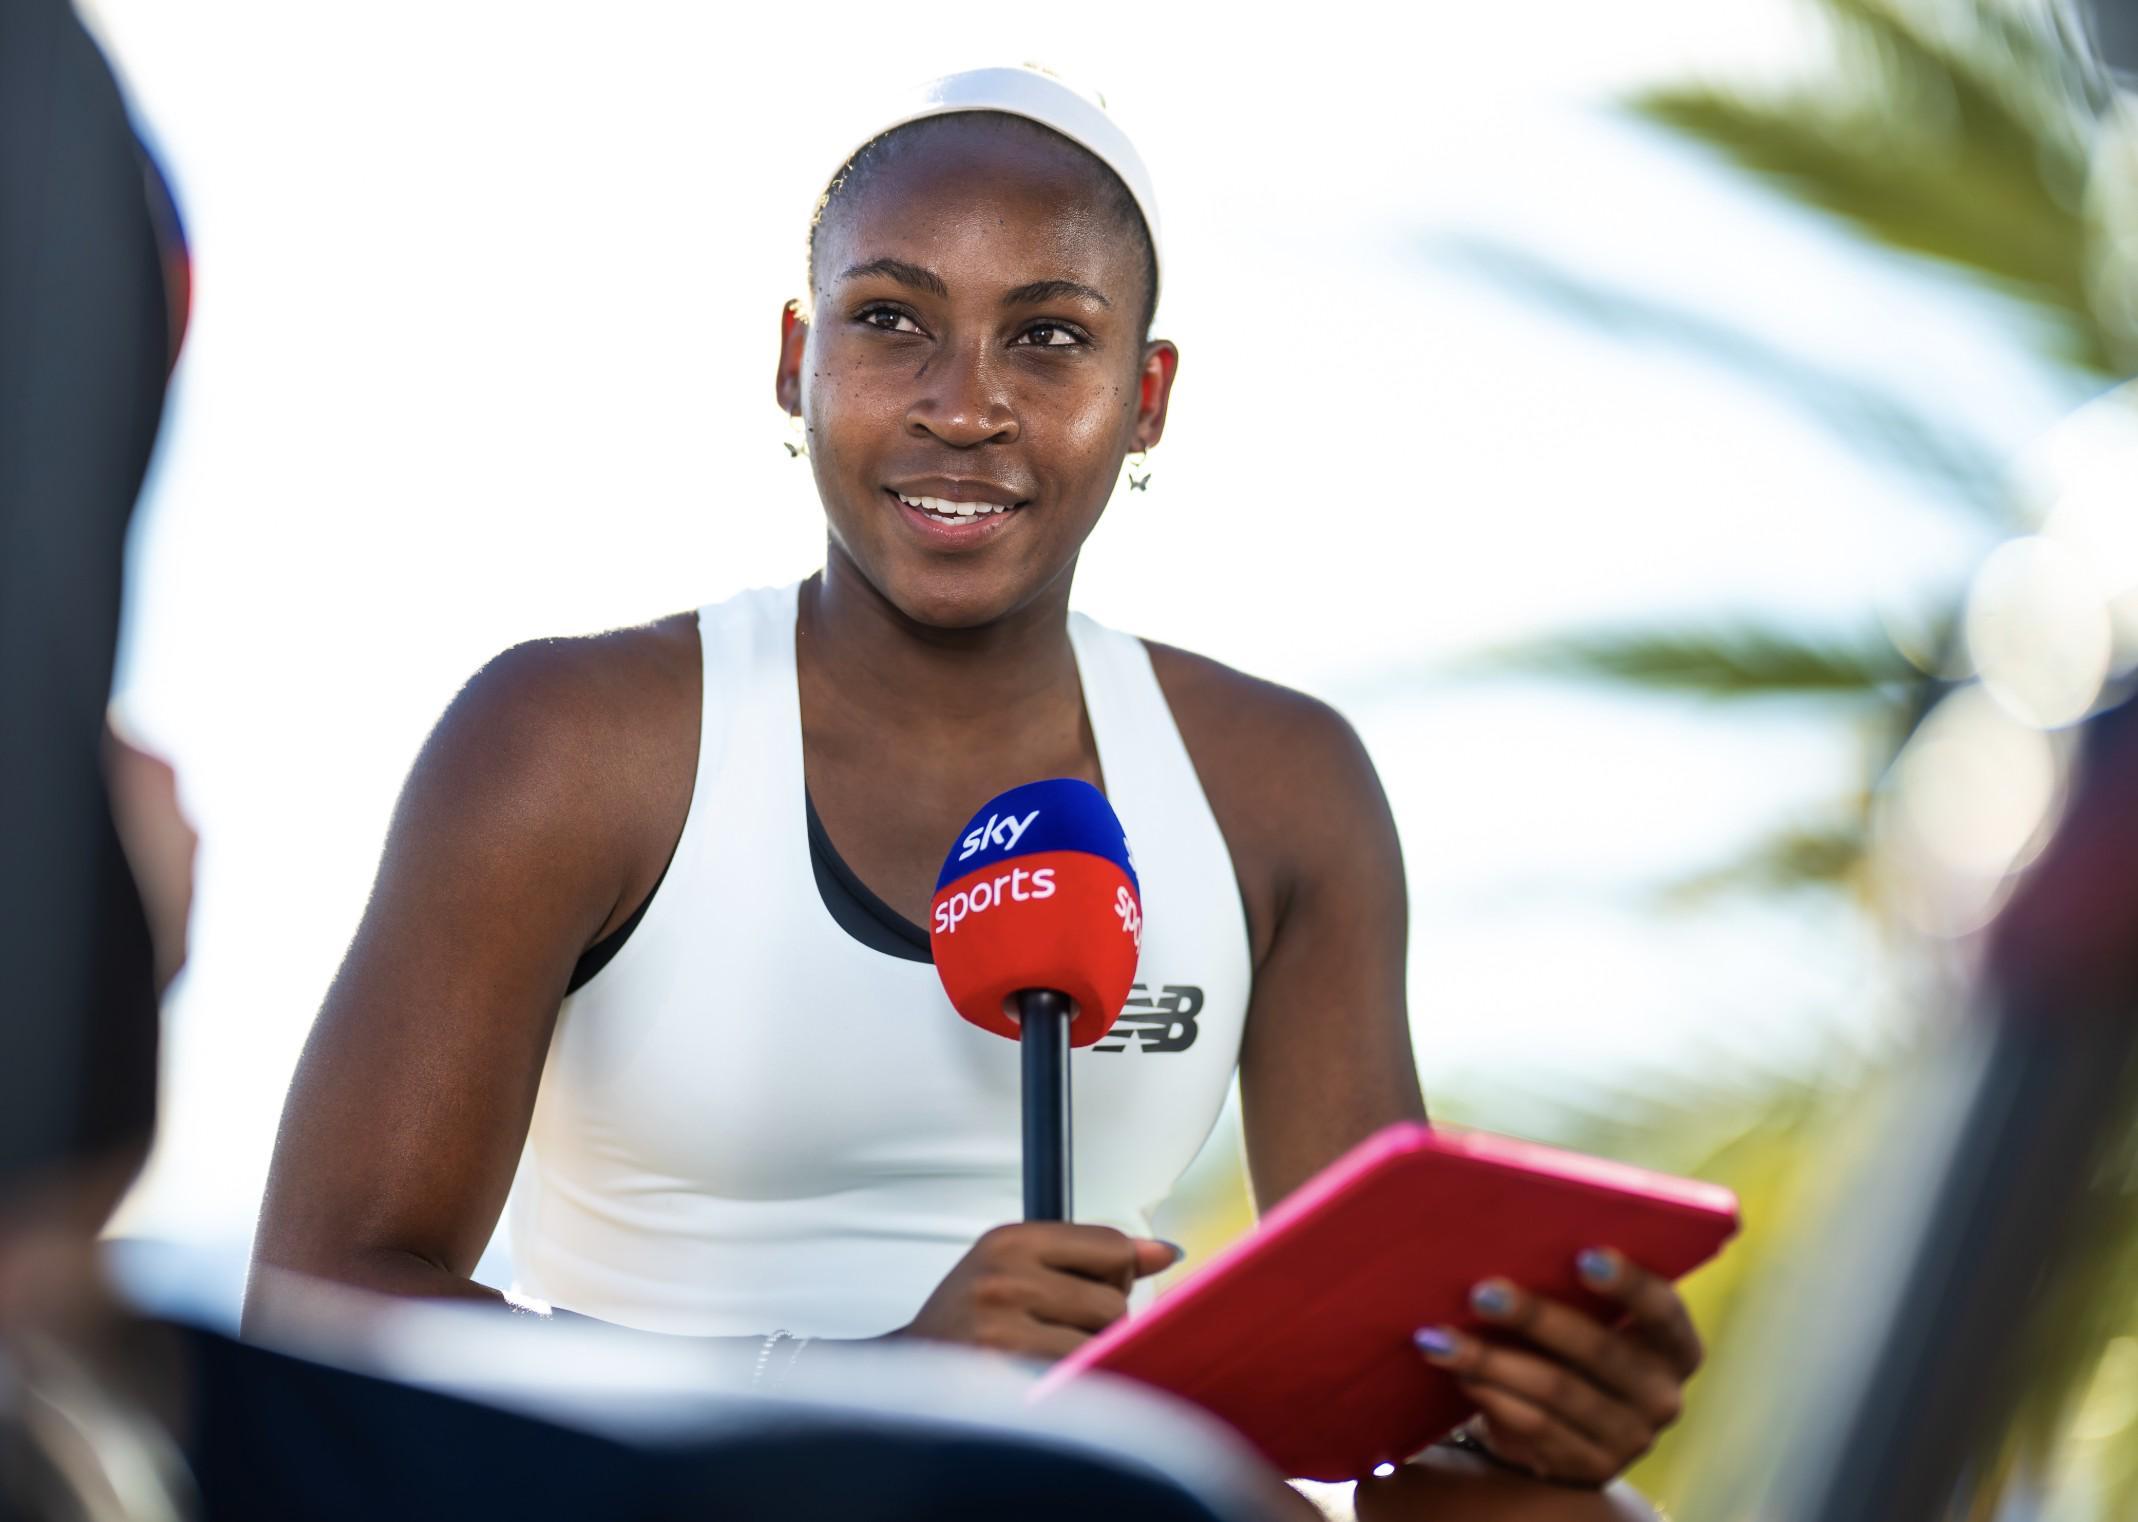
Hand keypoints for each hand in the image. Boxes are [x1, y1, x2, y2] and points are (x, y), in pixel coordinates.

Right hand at [889, 1223, 1180, 1360]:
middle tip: (1058, 1334)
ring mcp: (1001, 1329)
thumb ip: (1092, 1256)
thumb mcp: (1018, 1268)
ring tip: (1048, 1360)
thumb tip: (1167, 1252)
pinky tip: (1046, 1383)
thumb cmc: (968, 1321)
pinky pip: (1080, 1382)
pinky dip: (1076, 1388)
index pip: (1112, 1245)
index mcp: (1009, 1241)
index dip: (1115, 1276)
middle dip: (1101, 1326)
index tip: (1089, 1291)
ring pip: (1102, 1346)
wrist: (905, 1376)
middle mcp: (1003, 1277)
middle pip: (1114, 1302)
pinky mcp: (1003, 1378)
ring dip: (1089, 1360)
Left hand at [1413, 1247, 1702, 1486]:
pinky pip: (1535, 1426)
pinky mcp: (1589, 1468)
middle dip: (1536, 1318)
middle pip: (1599, 1352)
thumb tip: (1507, 1238)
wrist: (1562, 1428)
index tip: (1584, 1256)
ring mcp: (1630, 1439)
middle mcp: (1663, 1396)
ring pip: (1557, 1391)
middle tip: (1481, 1293)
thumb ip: (1567, 1284)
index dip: (1629, 1283)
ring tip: (1441, 1338)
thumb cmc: (1568, 1343)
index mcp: (1675, 1345)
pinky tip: (1459, 1373)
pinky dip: (1491, 1395)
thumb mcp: (1584, 1316)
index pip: (1662, 1310)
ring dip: (1492, 1361)